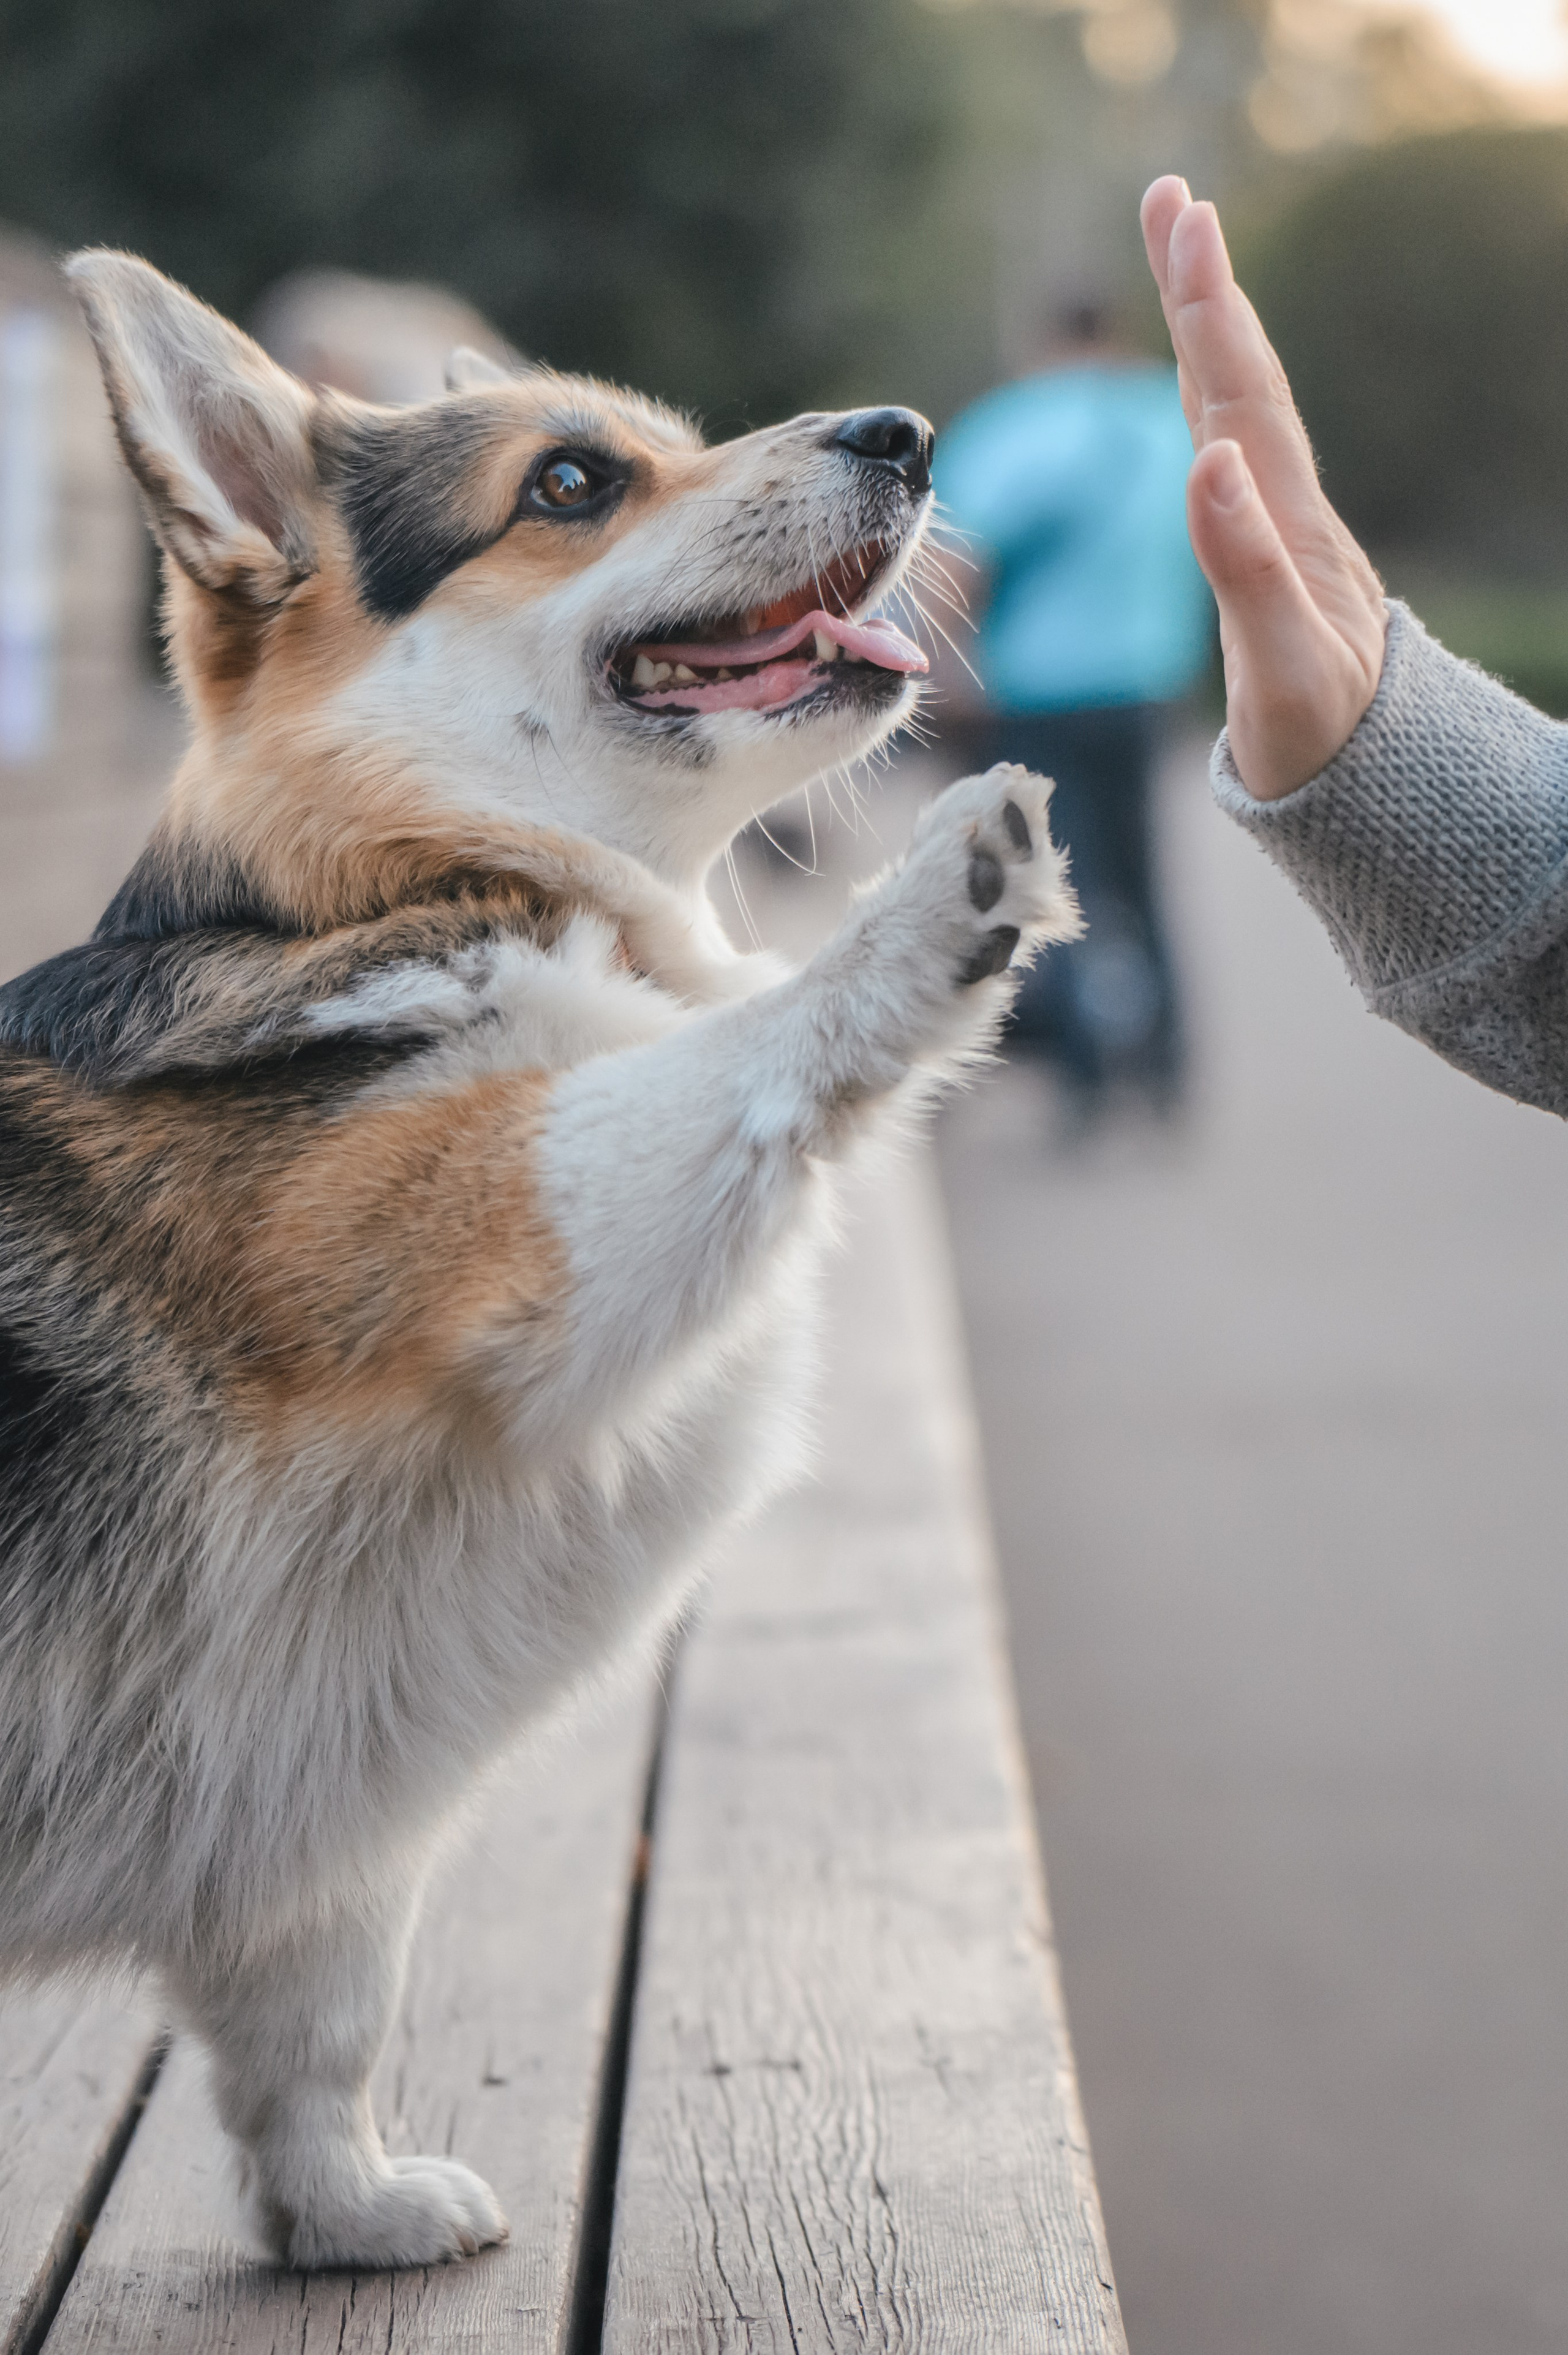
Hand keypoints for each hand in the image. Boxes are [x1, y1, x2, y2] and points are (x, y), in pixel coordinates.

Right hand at [1141, 176, 1387, 800]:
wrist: (1369, 781)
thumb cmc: (1320, 738)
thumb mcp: (1281, 666)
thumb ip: (1243, 569)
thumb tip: (1205, 461)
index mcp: (1284, 525)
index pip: (1238, 398)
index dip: (1208, 311)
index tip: (1185, 223)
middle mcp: (1287, 510)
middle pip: (1240, 380)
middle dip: (1202, 289)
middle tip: (1170, 201)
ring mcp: (1282, 527)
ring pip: (1239, 408)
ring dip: (1209, 331)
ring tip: (1184, 261)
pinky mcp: (1272, 553)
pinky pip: (1236, 452)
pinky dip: (1212, 398)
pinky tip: (1203, 392)